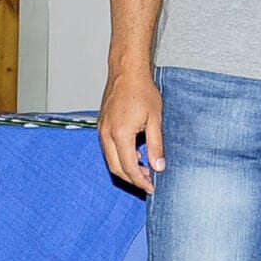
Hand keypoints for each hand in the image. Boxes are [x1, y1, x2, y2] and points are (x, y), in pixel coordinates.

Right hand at [98, 64, 165, 191]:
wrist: (127, 73)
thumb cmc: (142, 92)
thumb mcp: (155, 120)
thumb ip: (156, 145)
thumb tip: (158, 167)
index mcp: (120, 134)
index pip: (129, 168)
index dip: (141, 181)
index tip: (152, 187)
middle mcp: (107, 134)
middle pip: (116, 168)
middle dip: (132, 179)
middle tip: (149, 183)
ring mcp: (102, 130)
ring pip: (110, 160)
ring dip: (126, 168)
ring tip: (144, 170)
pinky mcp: (102, 126)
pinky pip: (108, 149)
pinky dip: (120, 157)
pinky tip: (135, 155)